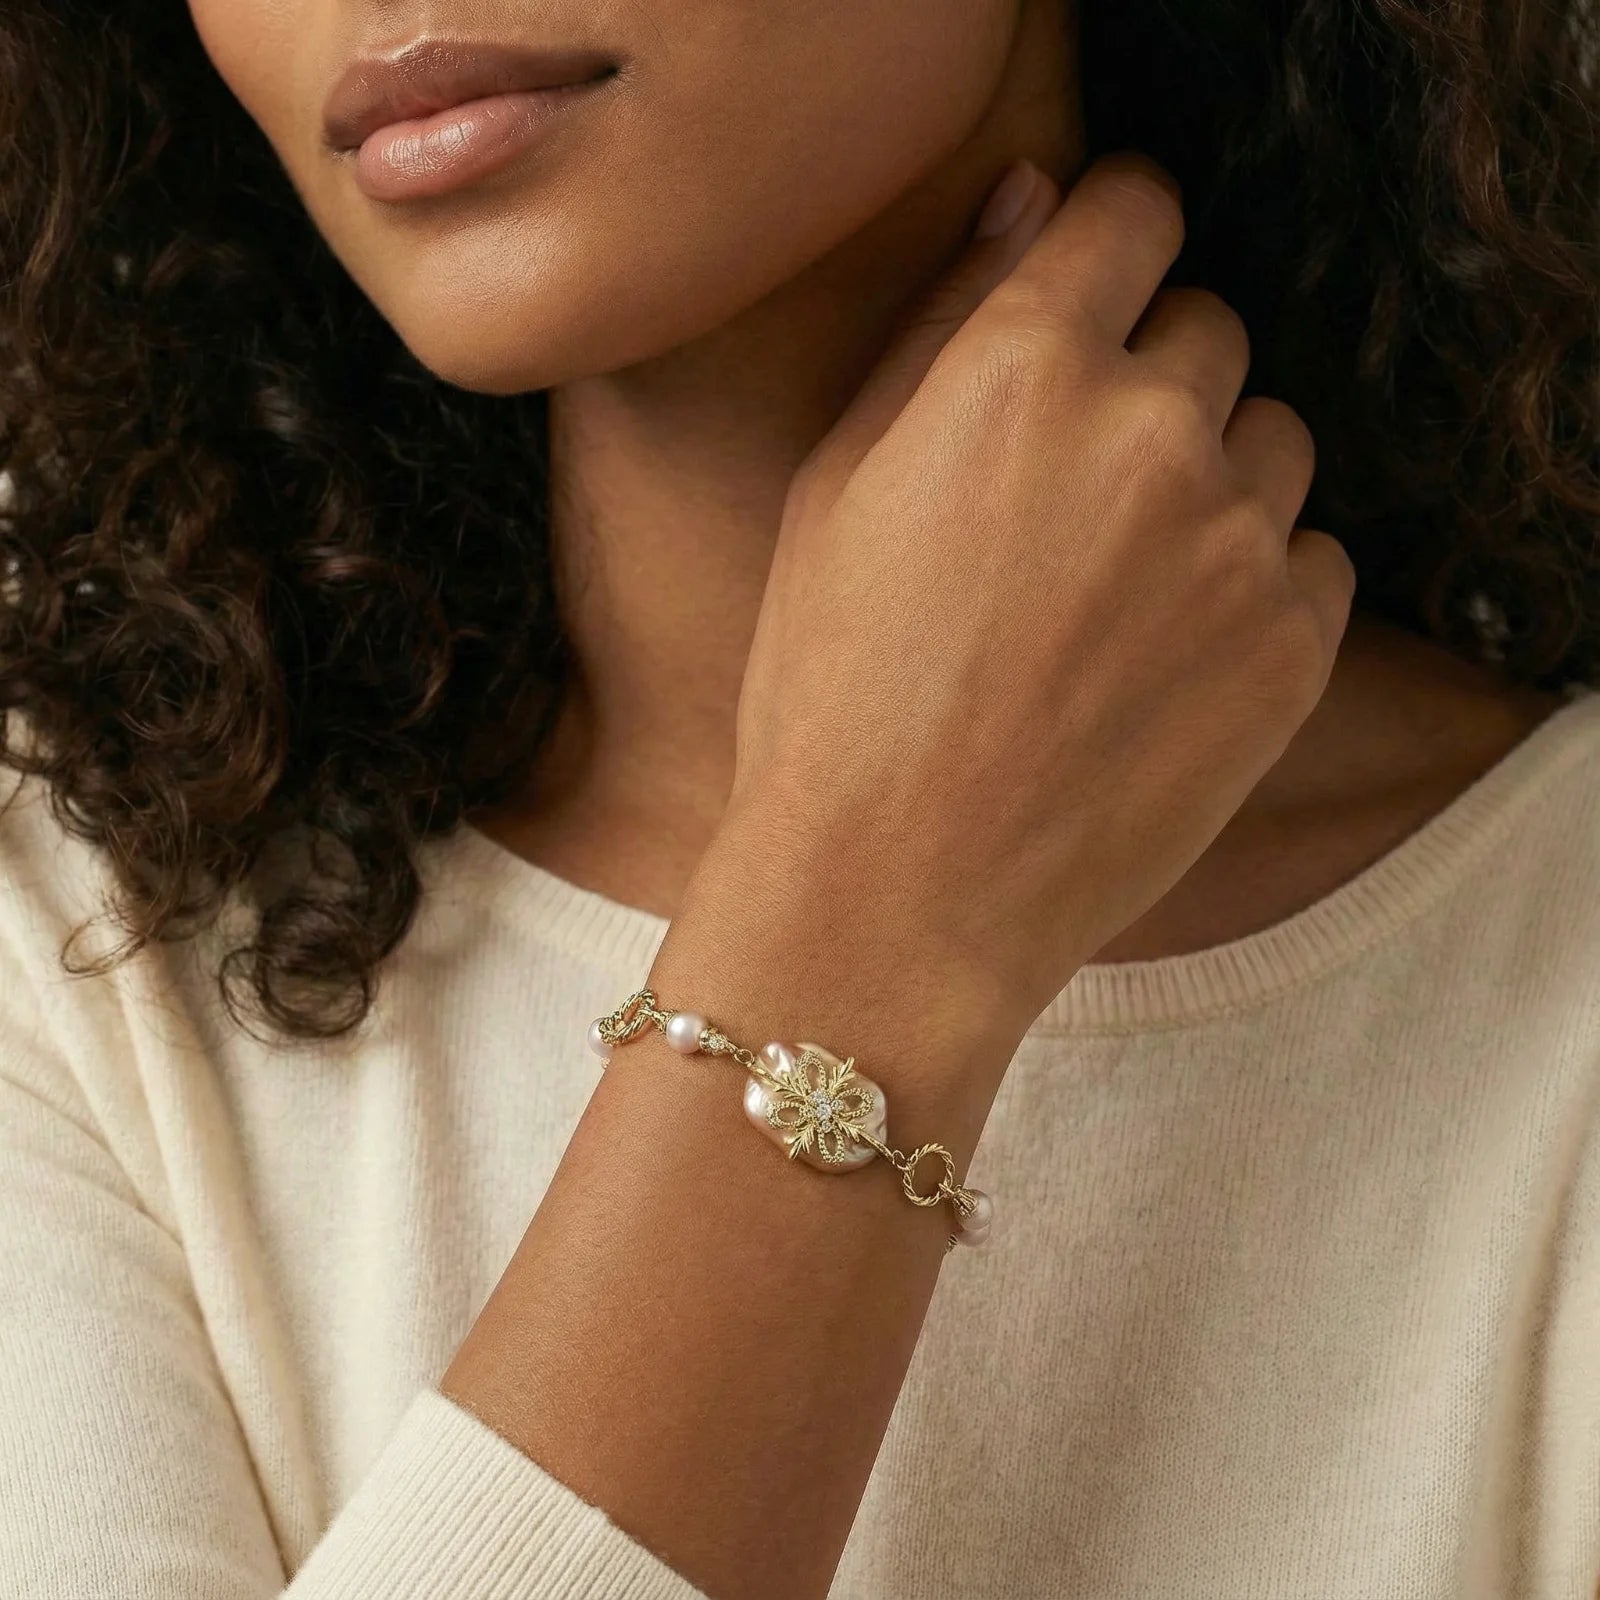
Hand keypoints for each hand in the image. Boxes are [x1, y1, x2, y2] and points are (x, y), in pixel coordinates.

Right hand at [714, 153, 1355, 1041]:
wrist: (896, 894)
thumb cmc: (833, 694)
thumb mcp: (834, 486)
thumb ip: (940, 321)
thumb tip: (1030, 197)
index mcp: (1023, 368)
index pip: (1134, 210)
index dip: (1117, 236)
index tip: (1105, 279)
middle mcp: (1153, 428)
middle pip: (1211, 330)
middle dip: (1152, 383)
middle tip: (1074, 494)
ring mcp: (1238, 540)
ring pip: (1274, 441)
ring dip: (1214, 481)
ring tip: (1119, 589)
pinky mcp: (1295, 646)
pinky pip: (1313, 556)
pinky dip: (1257, 584)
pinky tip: (1166, 657)